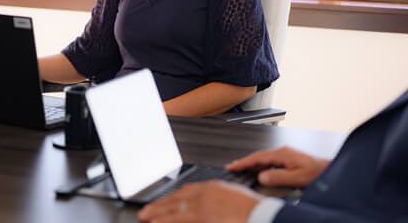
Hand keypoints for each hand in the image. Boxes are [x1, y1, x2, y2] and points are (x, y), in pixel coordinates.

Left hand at [138, 181, 262, 222]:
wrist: (261, 215)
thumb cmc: (253, 209)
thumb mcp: (234, 194)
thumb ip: (220, 196)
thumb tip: (213, 201)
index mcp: (212, 187)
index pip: (186, 191)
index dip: (172, 197)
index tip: (164, 202)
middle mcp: (204, 195)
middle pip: (176, 199)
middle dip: (160, 205)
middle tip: (146, 211)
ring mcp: (202, 208)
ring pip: (175, 211)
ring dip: (158, 215)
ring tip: (146, 218)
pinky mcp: (202, 219)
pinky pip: (181, 221)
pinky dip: (168, 222)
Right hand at [226, 146, 328, 187]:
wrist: (329, 170)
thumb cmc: (317, 174)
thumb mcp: (297, 178)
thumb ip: (278, 177)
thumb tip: (261, 176)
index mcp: (282, 153)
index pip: (258, 157)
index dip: (244, 162)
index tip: (232, 166)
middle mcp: (282, 151)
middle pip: (258, 156)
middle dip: (244, 161)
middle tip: (232, 167)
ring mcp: (285, 154)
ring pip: (263, 158)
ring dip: (252, 163)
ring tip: (241, 168)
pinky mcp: (288, 159)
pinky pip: (269, 161)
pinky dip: (260, 165)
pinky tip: (258, 170)